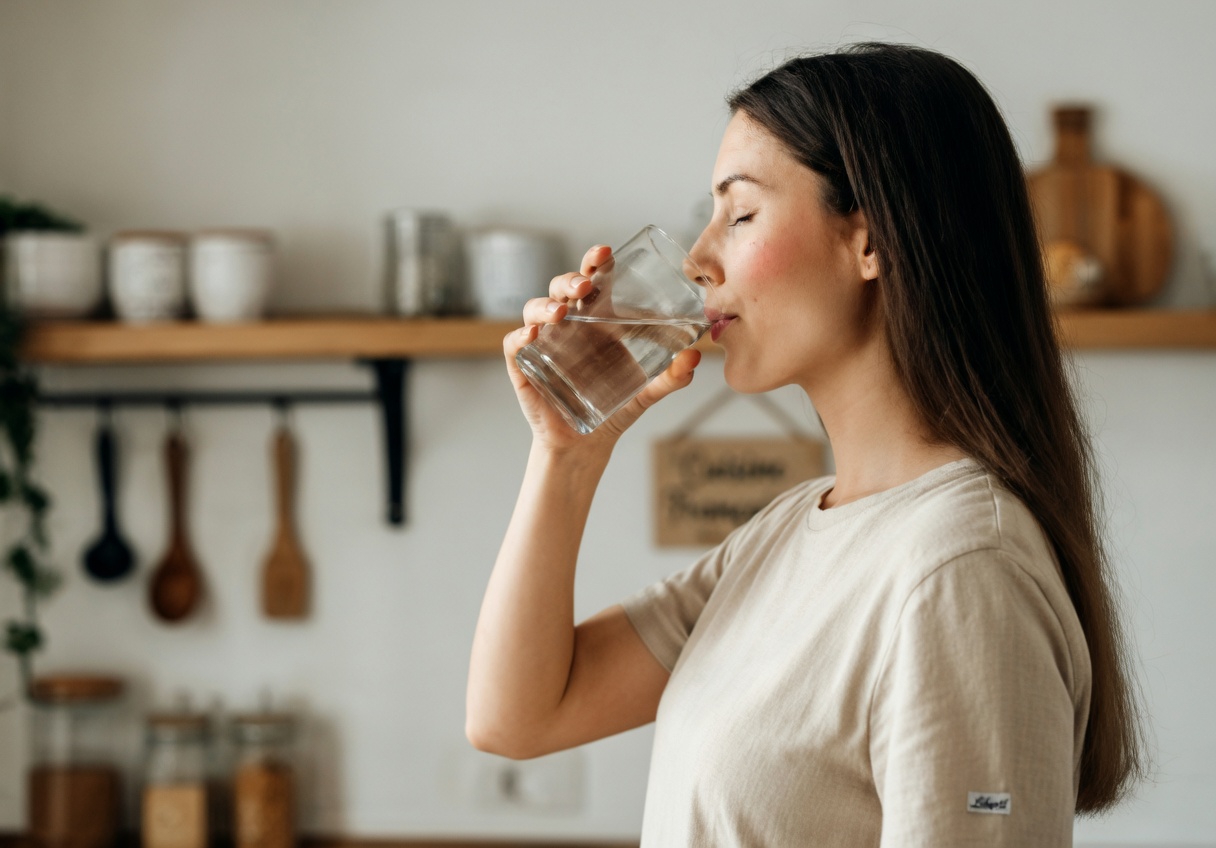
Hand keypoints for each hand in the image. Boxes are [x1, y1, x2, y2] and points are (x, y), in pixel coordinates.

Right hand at [503, 244, 701, 454]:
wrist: (585, 445)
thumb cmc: (614, 410)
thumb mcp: (646, 393)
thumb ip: (671, 377)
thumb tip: (696, 356)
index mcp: (596, 322)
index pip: (592, 282)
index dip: (595, 263)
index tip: (606, 253)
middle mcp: (568, 326)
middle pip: (562, 288)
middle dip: (570, 278)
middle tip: (585, 284)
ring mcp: (543, 344)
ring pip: (535, 309)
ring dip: (546, 304)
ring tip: (561, 312)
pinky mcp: (524, 367)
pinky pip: (515, 344)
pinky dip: (519, 335)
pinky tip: (533, 334)